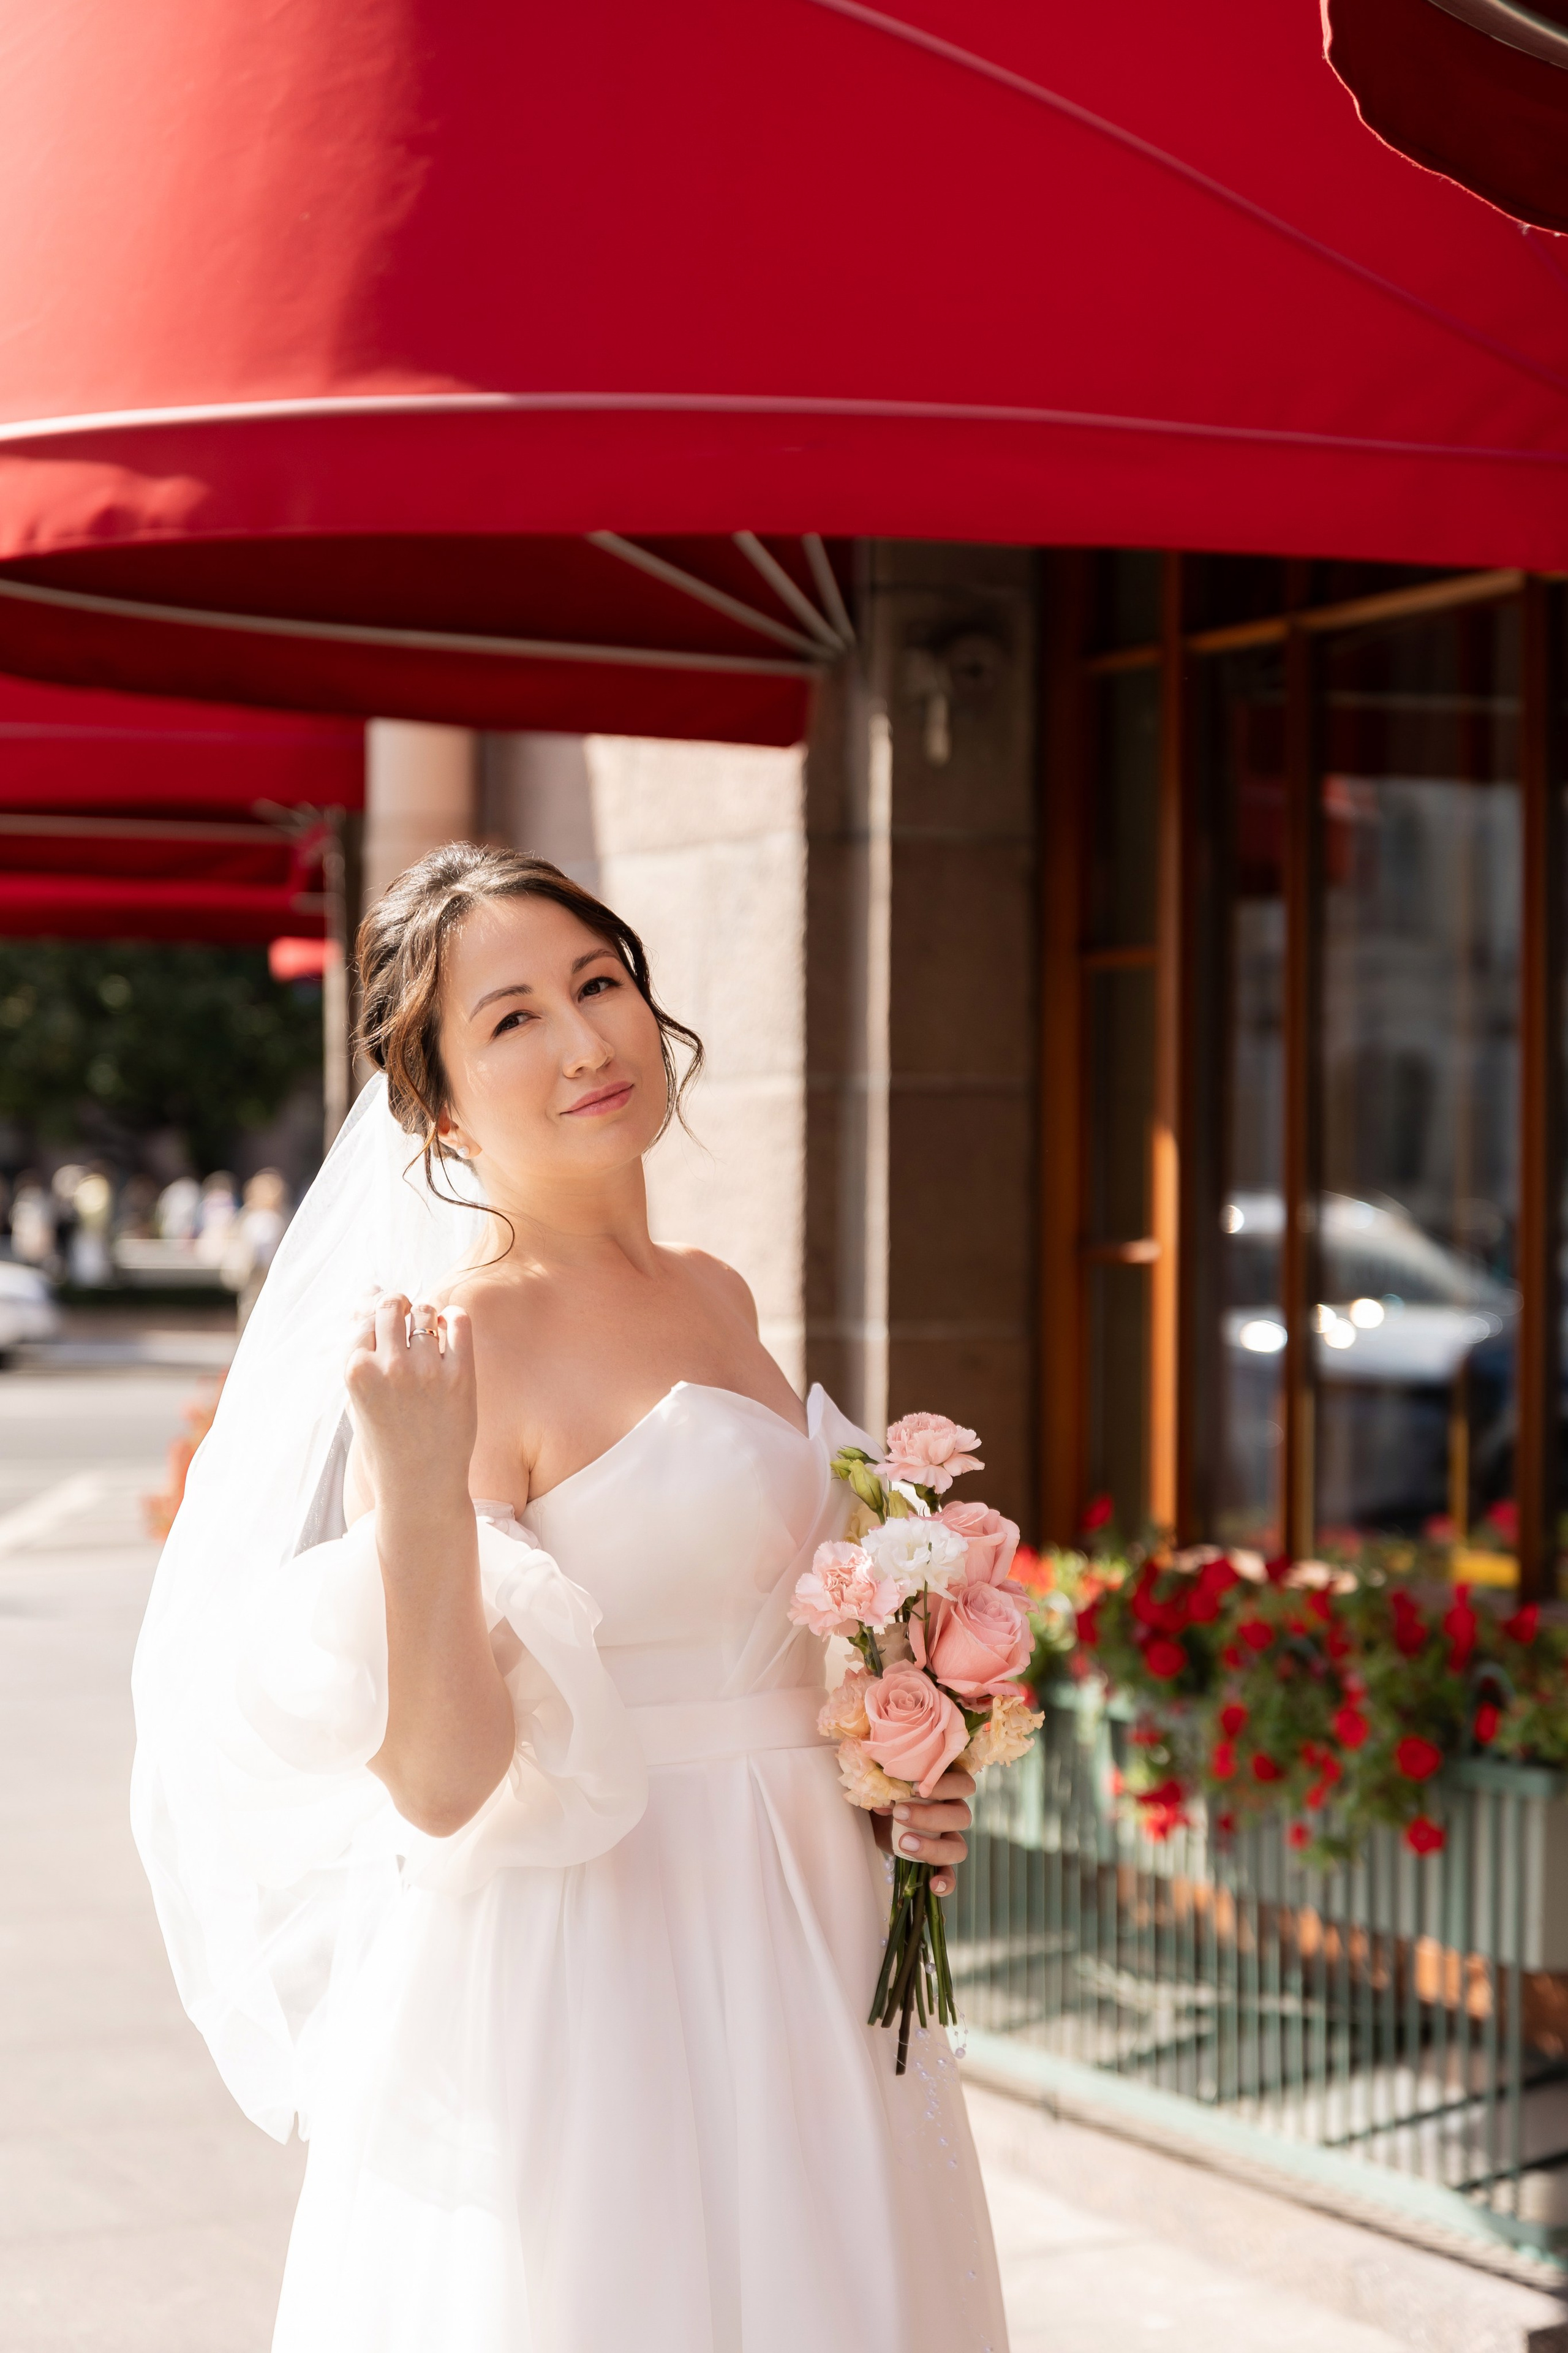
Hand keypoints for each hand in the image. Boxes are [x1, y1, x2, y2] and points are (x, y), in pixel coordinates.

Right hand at [345, 1293, 475, 1516]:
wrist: (419, 1485)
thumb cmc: (385, 1440)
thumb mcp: (358, 1395)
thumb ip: (360, 1345)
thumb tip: (369, 1290)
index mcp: (355, 1371)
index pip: (363, 1316)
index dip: (375, 1316)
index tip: (384, 1327)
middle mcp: (388, 1367)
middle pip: (392, 1305)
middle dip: (398, 1306)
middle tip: (406, 1317)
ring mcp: (425, 1371)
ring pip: (425, 1311)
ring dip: (426, 1315)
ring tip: (429, 1334)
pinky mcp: (459, 1377)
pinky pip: (459, 1322)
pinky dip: (454, 1317)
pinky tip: (450, 1328)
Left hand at [873, 1765, 973, 1896]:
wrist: (875, 1813)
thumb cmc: (884, 1786)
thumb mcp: (884, 1778)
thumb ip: (887, 1778)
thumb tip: (885, 1796)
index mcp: (947, 1784)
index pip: (963, 1783)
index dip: (944, 1786)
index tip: (914, 1788)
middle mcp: (954, 1810)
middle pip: (962, 1817)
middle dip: (930, 1817)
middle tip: (899, 1814)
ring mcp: (949, 1837)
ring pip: (959, 1848)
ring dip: (933, 1848)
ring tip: (904, 1843)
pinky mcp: (937, 1861)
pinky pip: (950, 1874)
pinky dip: (946, 1881)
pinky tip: (933, 1886)